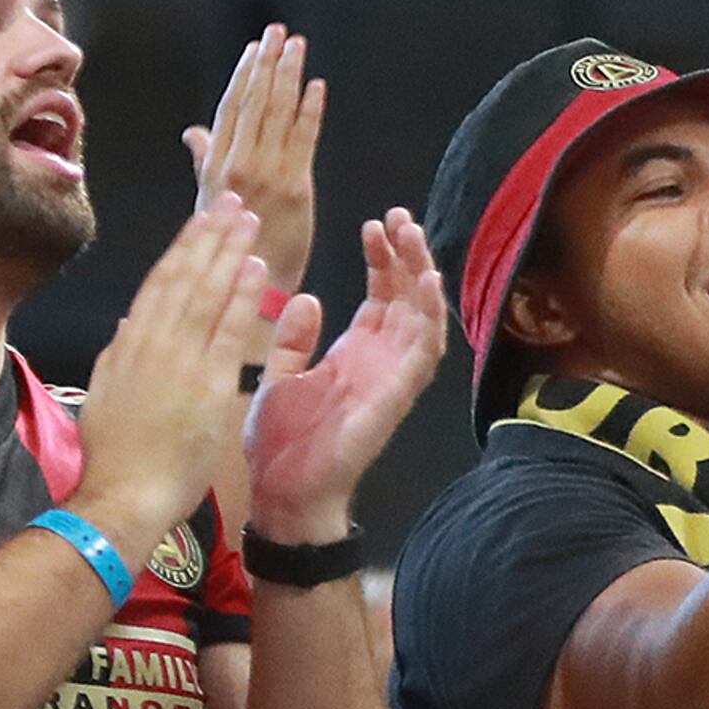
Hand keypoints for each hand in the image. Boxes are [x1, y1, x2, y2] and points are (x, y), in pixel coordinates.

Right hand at [73, 202, 277, 549]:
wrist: (126, 495)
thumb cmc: (120, 454)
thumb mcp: (111, 392)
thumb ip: (124, 354)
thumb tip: (132, 321)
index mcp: (129, 345)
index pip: (160, 284)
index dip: (183, 248)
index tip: (202, 218)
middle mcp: (151, 344)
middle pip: (183, 277)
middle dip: (208, 235)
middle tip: (232, 199)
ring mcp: (178, 361)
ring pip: (205, 293)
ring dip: (228, 252)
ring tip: (249, 218)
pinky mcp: (206, 383)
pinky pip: (228, 328)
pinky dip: (241, 295)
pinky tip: (257, 267)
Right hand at [185, 26, 321, 299]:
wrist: (251, 289)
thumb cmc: (233, 244)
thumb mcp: (210, 199)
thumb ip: (206, 160)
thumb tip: (194, 132)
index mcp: (215, 166)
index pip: (230, 110)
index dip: (244, 75)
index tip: (256, 47)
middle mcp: (236, 166)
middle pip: (252, 103)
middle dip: (267, 64)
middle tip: (279, 31)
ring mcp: (265, 176)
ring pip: (276, 115)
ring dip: (288, 76)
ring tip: (297, 45)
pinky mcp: (295, 188)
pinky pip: (303, 141)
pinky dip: (310, 111)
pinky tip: (318, 86)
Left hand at [242, 211, 447, 543]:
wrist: (282, 493)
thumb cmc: (279, 443)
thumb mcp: (279, 377)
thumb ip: (294, 339)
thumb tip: (305, 297)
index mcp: (355, 353)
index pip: (381, 295)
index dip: (382, 259)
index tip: (372, 224)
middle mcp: (381, 359)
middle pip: (407, 296)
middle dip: (406, 254)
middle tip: (397, 215)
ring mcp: (394, 375)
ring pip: (423, 313)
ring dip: (421, 272)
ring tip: (411, 232)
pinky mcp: (397, 392)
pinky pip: (424, 348)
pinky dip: (429, 313)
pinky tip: (427, 281)